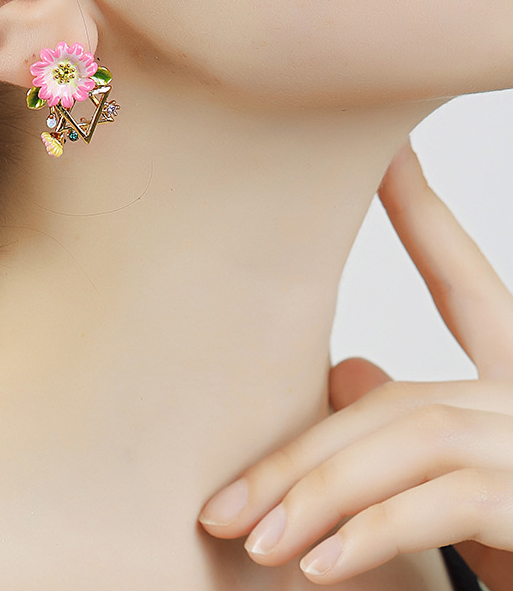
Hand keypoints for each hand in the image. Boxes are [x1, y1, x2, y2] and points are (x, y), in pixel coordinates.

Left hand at [199, 141, 512, 587]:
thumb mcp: (456, 477)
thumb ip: (402, 422)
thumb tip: (344, 370)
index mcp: (509, 371)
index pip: (459, 274)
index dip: (422, 209)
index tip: (387, 152)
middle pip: (392, 396)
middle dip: (299, 454)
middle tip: (219, 507)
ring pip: (407, 436)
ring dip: (317, 493)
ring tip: (253, 541)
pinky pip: (442, 503)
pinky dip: (374, 531)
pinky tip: (320, 564)